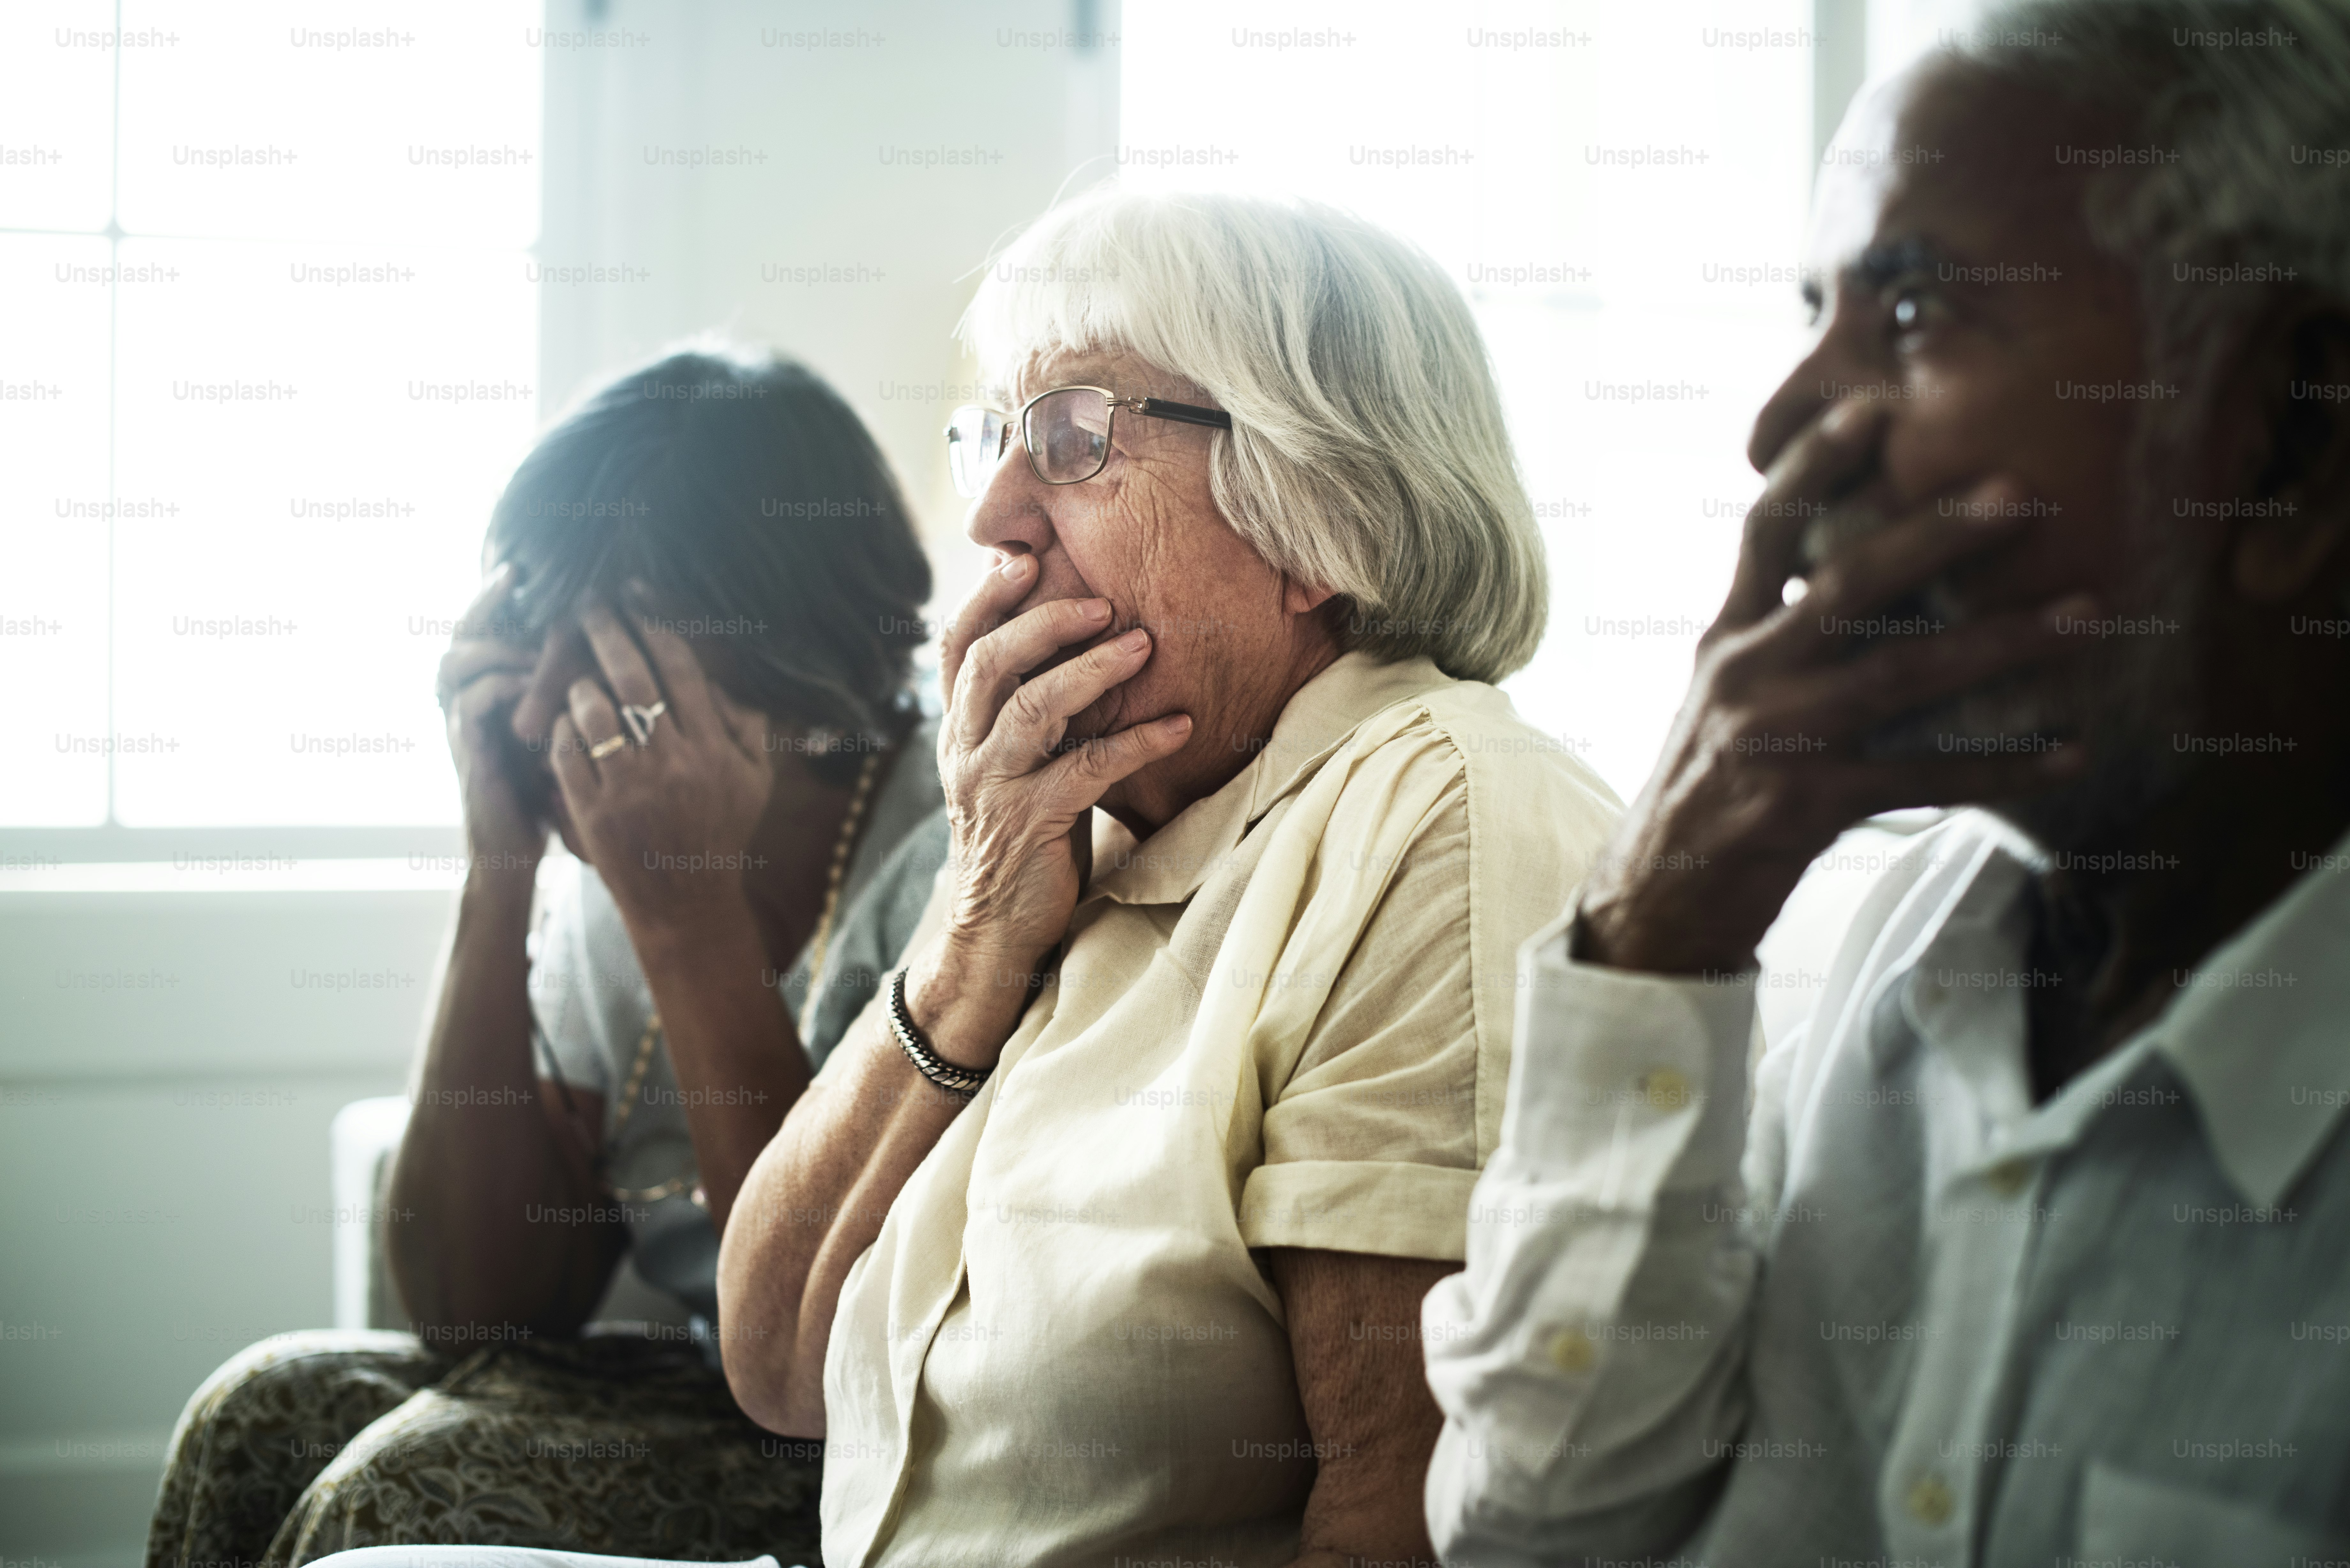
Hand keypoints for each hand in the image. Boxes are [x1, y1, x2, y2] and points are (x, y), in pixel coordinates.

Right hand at [437, 563, 545, 868]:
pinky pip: (472, 702)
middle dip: (484, 604)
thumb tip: (597, 652)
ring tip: (535, 639)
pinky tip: (530, 680)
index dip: (492, 597)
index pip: (478, 630)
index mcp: (483, 695)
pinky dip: (501, 684)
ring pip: (456, 661)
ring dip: (499, 644)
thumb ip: (560, 694)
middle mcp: (464, 704)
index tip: (518, 567)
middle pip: (457, 635)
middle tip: (514, 578)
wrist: (515, 853)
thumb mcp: (555, 731)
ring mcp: (462, 727)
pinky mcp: (468, 752)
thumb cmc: (542, 792)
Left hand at [546, 595, 776, 939]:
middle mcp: (672, 763)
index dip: (657, 627)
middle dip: (608, 632)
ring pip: (594, 711)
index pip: (682, 671)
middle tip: (590, 606)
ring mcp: (629, 788)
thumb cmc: (720, 835)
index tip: (638, 599)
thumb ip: (750, 729)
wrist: (685, 903)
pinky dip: (560, 729)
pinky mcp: (593, 810)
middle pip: (634, 679)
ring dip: (580, 683)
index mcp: (713, 750)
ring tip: (577, 674)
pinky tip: (563, 721)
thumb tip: (733, 679)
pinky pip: (566, 752)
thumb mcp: (755, 782)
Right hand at [916, 554, 1191, 1059]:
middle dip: (1045, 621)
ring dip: (1092, 670)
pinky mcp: (1031, 823)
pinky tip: (1180, 725)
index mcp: (959, 727)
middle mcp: (966, 749)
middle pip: (990, 663)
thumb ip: (1028, 711)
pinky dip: (1136, 743)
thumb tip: (1080, 646)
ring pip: (1033, 709)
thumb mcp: (1014, 764)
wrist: (996, 929)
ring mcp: (994, 786)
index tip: (1022, 557)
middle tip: (1101, 599)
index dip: (985, 597)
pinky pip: (1086, 770)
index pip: (956, 645)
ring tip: (1144, 644)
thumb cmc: (1022, 834)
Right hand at [1574, 404, 2094, 975]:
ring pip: (1900, 675)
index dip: (1811, 465)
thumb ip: (1780, 634)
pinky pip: (1924, 779)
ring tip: (2086, 613)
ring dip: (2002, 641)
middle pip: (1845, 585)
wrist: (1658, 895)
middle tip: (2021, 493)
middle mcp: (1745, 674)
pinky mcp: (1806, 805)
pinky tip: (2069, 753)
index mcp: (1725, 637)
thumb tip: (1864, 576)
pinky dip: (2002, 767)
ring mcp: (1775, 739)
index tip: (1869, 405)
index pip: (1764, 531)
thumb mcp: (1726, 695)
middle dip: (1936, 533)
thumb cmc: (1709, 786)